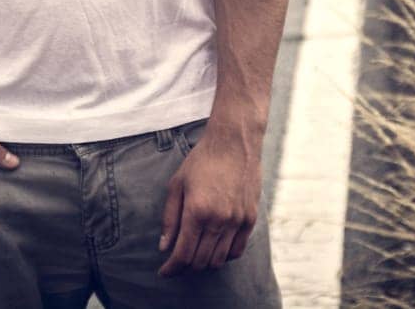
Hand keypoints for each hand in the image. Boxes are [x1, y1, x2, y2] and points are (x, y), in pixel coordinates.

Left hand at [157, 124, 260, 277]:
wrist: (234, 142)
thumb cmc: (202, 160)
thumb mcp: (177, 184)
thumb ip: (170, 218)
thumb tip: (164, 247)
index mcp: (197, 211)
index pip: (183, 254)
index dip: (171, 268)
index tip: (163, 272)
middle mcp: (219, 220)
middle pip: (200, 261)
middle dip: (185, 268)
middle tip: (176, 265)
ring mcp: (237, 221)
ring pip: (219, 259)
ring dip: (204, 264)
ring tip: (194, 257)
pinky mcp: (250, 219)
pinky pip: (237, 250)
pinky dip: (224, 256)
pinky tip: (214, 250)